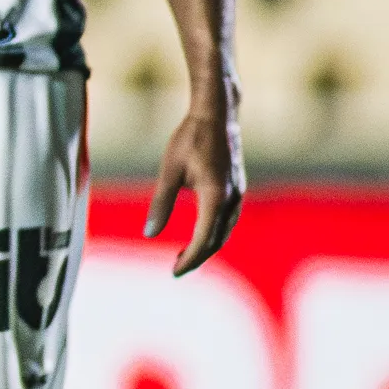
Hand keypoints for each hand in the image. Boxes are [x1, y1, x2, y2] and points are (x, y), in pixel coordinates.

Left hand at [146, 95, 243, 274]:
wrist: (216, 116)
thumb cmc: (189, 140)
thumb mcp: (169, 171)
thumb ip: (161, 203)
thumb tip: (150, 233)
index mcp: (215, 197)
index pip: (204, 239)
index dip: (189, 259)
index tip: (174, 272)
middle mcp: (232, 200)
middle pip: (217, 240)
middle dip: (197, 257)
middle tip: (176, 268)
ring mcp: (238, 194)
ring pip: (224, 231)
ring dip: (207, 246)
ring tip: (186, 255)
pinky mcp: (237, 188)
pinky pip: (228, 220)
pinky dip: (215, 232)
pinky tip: (201, 233)